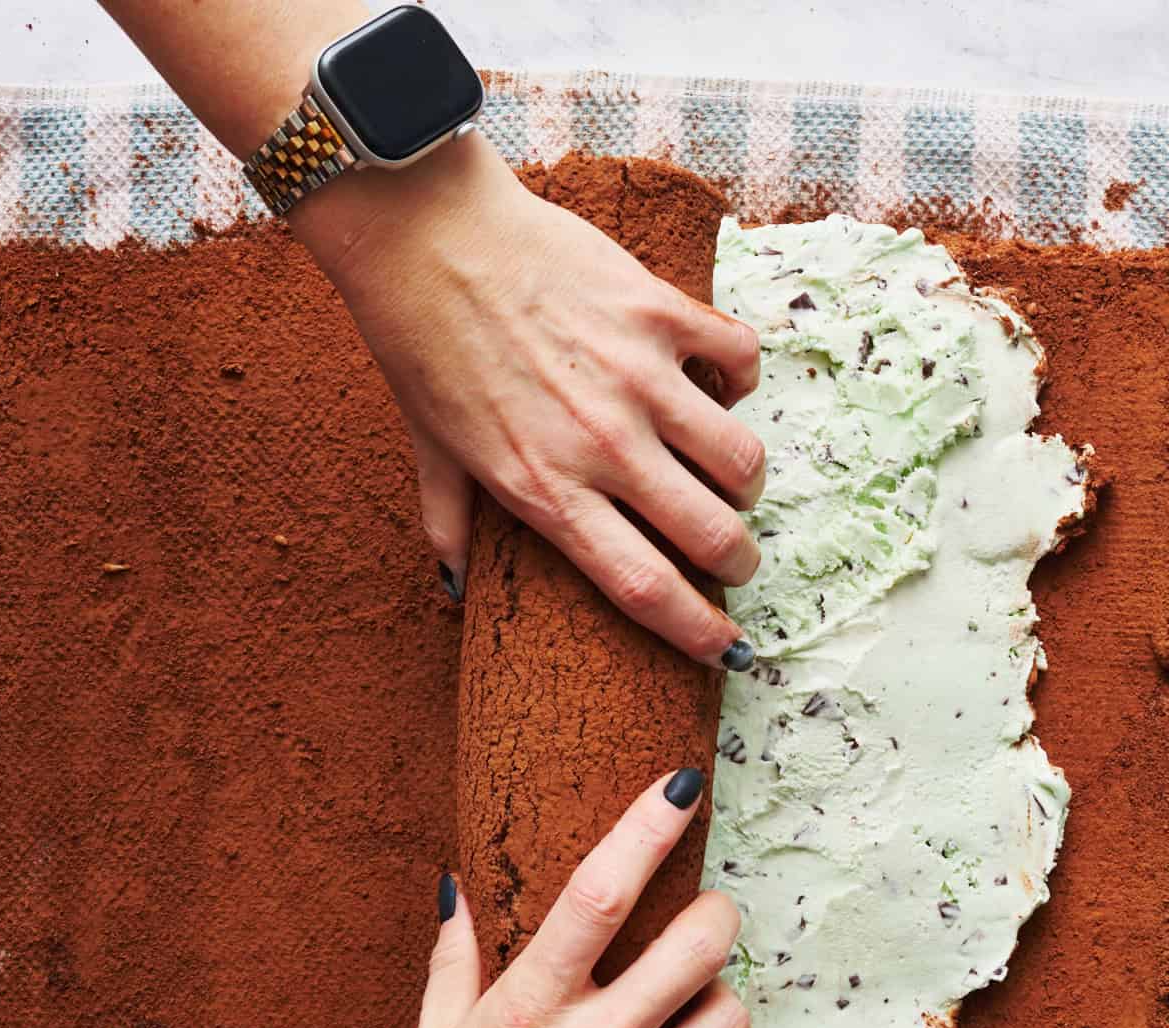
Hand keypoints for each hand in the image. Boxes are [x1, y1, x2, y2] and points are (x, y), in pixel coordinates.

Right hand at [252, 769, 747, 1027]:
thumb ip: (454, 961)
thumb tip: (454, 886)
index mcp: (524, 1012)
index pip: (596, 895)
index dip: (646, 827)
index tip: (680, 785)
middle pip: (696, 948)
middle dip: (715, 915)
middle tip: (705, 914)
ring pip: (727, 1022)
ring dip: (718, 1003)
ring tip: (688, 1008)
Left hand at [292, 135, 765, 668]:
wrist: (426, 236)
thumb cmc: (423, 344)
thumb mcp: (431, 448)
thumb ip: (449, 525)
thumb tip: (452, 590)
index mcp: (545, 491)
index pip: (643, 588)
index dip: (697, 631)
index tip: (726, 651)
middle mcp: (601, 445)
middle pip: (712, 535)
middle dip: (739, 561)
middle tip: (736, 557)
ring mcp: (637, 377)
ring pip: (740, 458)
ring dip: (744, 479)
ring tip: (729, 475)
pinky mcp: (658, 312)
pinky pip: (740, 360)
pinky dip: (741, 378)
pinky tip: (719, 382)